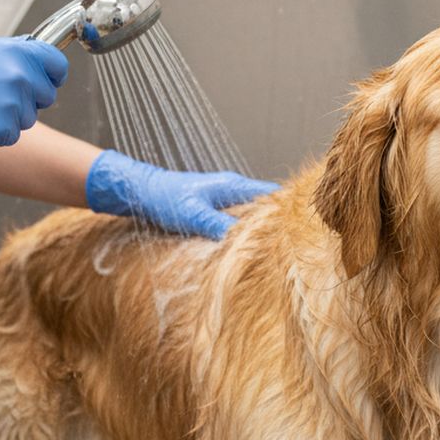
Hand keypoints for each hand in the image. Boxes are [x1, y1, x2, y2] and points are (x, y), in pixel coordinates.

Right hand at [0, 37, 67, 163]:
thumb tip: (34, 55)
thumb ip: (12, 55)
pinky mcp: (3, 127)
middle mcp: (19, 75)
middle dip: (29, 100)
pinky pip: (12, 135)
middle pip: (46, 96)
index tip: (49, 81)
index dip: (54, 76)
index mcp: (16, 52)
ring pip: (28, 118)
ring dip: (10, 118)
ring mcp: (12, 102)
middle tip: (0, 98)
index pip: (57, 65)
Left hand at [85, 149, 278, 239]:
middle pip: (265, 207)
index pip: (273, 194)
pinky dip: (242, 235)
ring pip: (250, 216)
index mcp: (233, 186)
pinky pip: (235, 223)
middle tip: (290, 248)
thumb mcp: (193, 214)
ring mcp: (222, 201)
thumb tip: (245, 239)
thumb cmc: (164, 197)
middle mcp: (232, 191)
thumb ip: (219, 225)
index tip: (301, 229)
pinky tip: (243, 251)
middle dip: (276, 225)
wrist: (138, 191)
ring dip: (258, 232)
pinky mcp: (212, 212)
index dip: (288, 210)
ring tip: (270, 253)